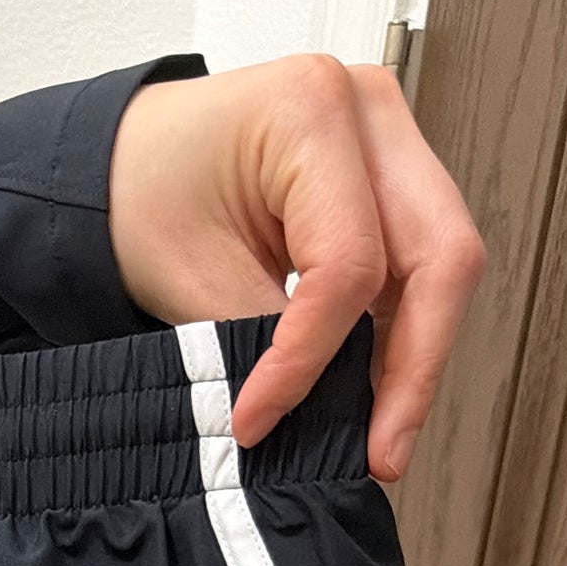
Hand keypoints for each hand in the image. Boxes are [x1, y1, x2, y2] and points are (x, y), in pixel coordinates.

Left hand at [108, 56, 484, 480]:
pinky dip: (397, 335)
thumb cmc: (141, 189)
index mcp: (312, 110)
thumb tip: (317, 412)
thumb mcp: (188, 273)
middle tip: (382, 455)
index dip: (310, 360)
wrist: (123, 161)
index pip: (349, 264)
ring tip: (376, 438)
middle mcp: (372, 114)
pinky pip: (416, 270)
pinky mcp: (388, 185)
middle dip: (413, 368)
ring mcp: (389, 144)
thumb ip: (259, 340)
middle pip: (440, 256)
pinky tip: (368, 392)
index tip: (259, 422)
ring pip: (442, 267)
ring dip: (412, 359)